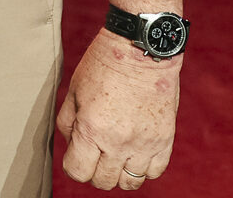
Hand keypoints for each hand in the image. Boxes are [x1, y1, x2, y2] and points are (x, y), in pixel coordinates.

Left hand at [57, 29, 181, 189]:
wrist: (141, 49)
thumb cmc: (103, 65)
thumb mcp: (73, 90)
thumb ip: (68, 123)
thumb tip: (71, 145)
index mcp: (91, 129)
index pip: (78, 172)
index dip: (73, 166)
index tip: (76, 155)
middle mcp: (118, 142)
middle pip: (103, 181)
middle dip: (94, 171)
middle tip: (96, 153)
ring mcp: (144, 143)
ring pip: (130, 182)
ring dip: (120, 172)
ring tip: (117, 153)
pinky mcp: (165, 140)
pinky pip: (155, 172)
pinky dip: (144, 167)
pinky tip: (136, 151)